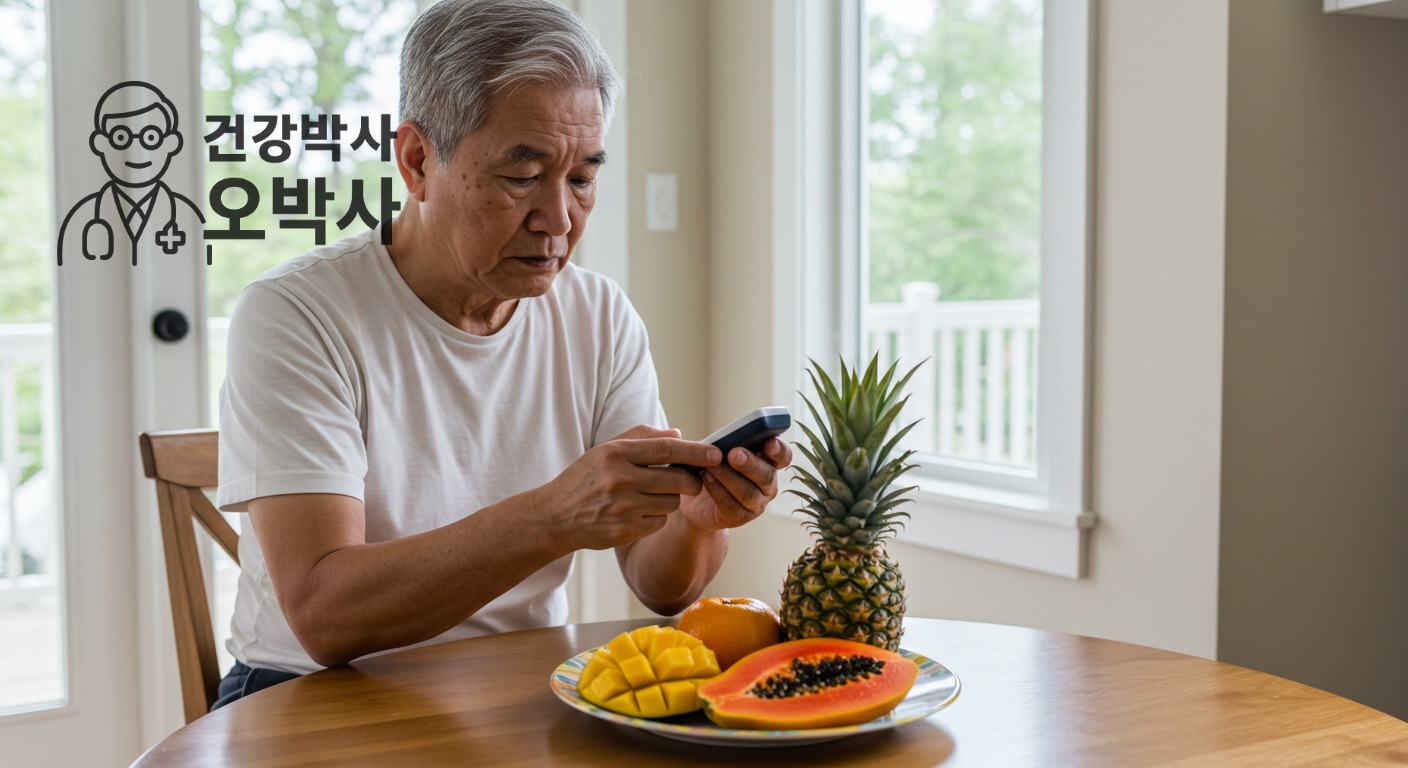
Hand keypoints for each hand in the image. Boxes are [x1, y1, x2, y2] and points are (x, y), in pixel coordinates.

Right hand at [538, 426, 721, 550]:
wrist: (556, 517)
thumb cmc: (586, 479)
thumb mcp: (606, 450)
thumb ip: (642, 438)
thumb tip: (679, 435)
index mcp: (616, 454)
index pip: (667, 449)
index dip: (696, 452)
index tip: (716, 453)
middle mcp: (620, 480)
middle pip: (677, 479)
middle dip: (692, 480)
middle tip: (692, 480)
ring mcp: (623, 508)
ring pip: (672, 503)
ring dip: (671, 500)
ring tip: (651, 496)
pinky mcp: (626, 531)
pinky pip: (660, 523)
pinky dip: (656, 518)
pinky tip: (638, 513)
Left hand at [679, 437, 792, 529]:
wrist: (697, 499)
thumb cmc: (713, 468)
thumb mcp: (720, 452)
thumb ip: (727, 444)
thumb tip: (724, 440)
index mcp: (768, 463)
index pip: (783, 457)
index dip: (779, 450)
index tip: (770, 442)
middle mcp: (768, 485)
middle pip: (767, 476)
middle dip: (750, 464)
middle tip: (733, 454)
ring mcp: (757, 504)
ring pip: (748, 492)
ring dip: (728, 477)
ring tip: (711, 466)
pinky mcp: (740, 518)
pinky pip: (731, 505)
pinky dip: (717, 490)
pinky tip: (706, 478)